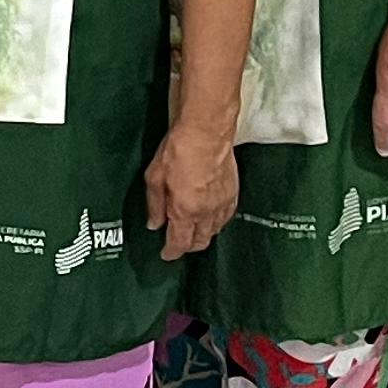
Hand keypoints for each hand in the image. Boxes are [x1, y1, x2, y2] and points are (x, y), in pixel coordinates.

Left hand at [142, 123, 238, 260]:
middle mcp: (207, 212)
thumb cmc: (178, 150)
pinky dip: (217, 222)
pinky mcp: (233, 192)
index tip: (165, 255)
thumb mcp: (154, 178)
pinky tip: (210, 217)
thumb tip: (155, 224)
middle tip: (177, 243)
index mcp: (185, 211)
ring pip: (214, 231)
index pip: (180, 243)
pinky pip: (226, 217)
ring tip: (192, 231)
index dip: (171, 252)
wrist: (206, 131)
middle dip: (187, 246)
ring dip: (203, 235)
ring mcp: (223, 203)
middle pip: (200, 241)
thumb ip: (155, 205)